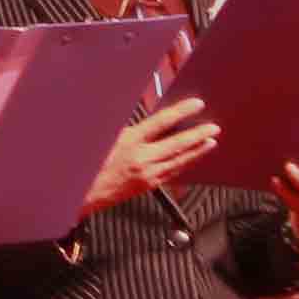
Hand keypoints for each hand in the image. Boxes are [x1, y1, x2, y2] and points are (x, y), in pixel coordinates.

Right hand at [81, 96, 218, 219]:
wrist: (84, 193)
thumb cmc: (90, 164)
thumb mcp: (106, 137)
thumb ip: (131, 128)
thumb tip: (152, 119)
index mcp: (130, 141)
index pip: (163, 122)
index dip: (182, 111)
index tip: (197, 105)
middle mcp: (142, 158)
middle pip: (178, 144)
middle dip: (198, 134)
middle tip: (214, 127)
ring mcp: (147, 174)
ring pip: (180, 160)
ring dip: (197, 150)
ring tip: (211, 141)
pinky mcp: (149, 185)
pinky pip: (173, 173)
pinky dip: (186, 164)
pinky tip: (193, 159)